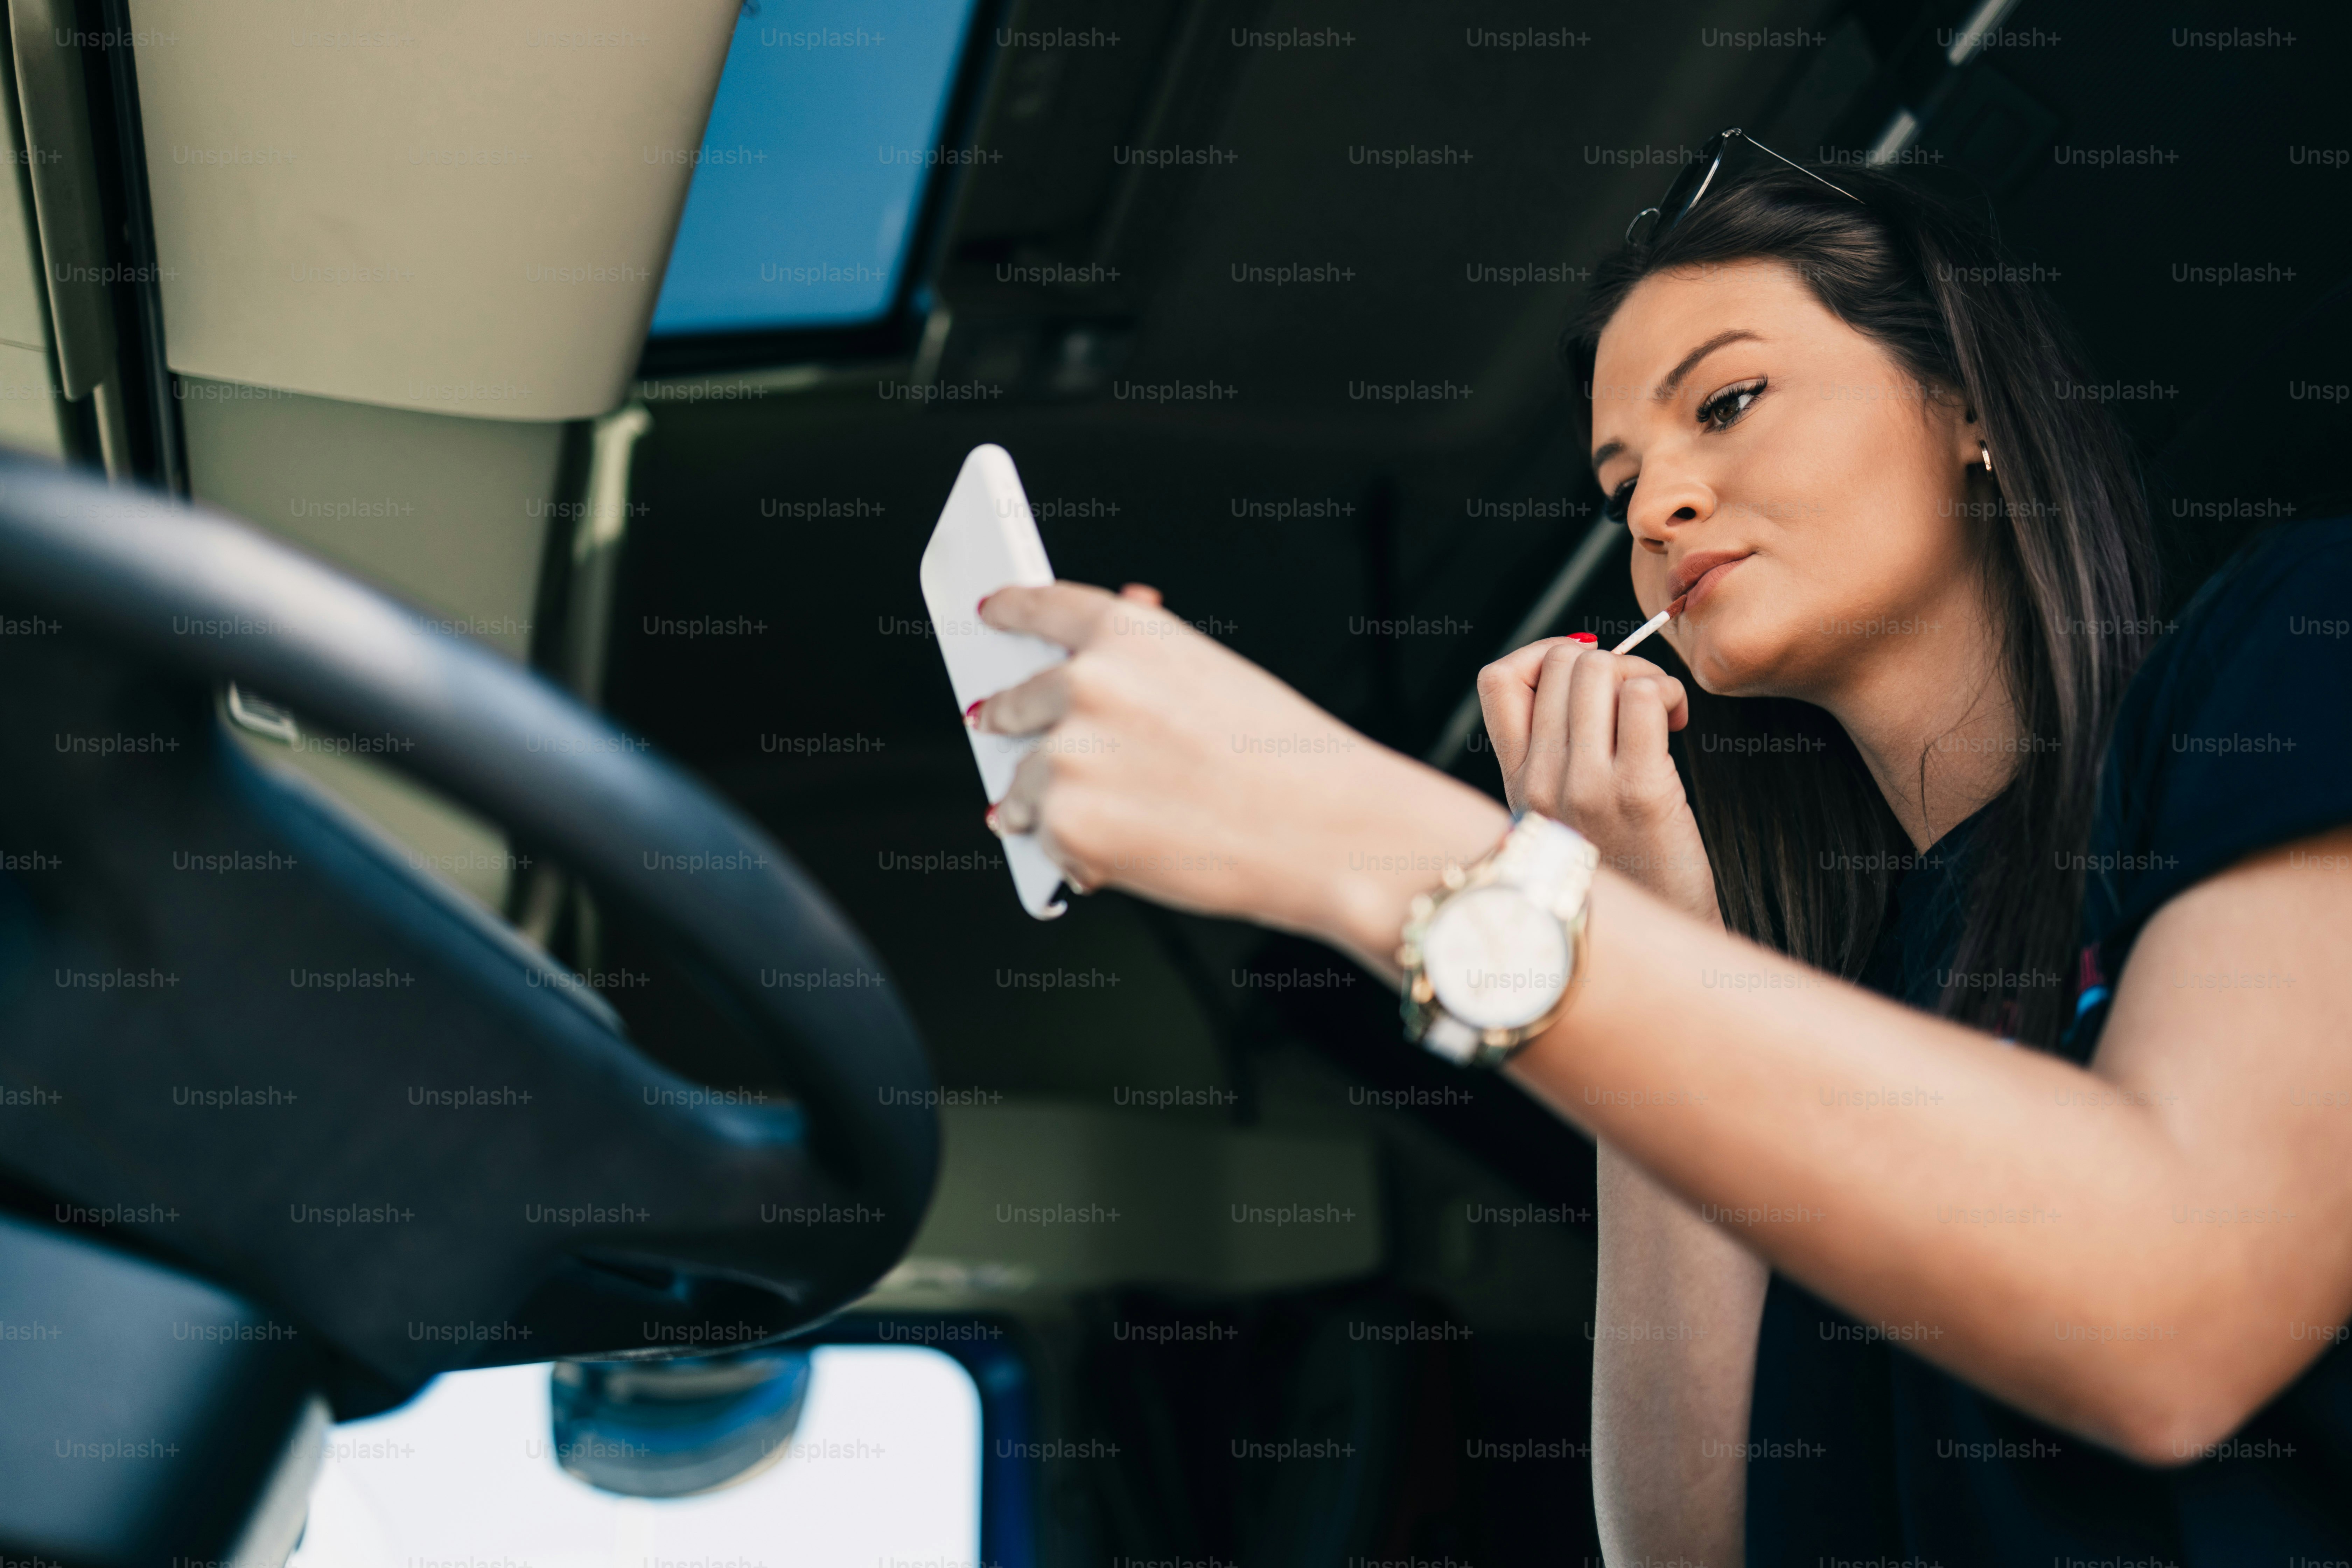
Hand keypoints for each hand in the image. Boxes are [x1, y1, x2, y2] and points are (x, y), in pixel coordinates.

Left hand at [972, 581, 1506, 967]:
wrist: (1330, 831)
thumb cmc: (1289, 762)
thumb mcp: (1216, 682)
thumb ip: (1143, 673)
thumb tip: (1078, 681)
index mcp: (1127, 633)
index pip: (1042, 606)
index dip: (1009, 608)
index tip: (987, 613)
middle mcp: (1086, 683)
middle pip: (1013, 701)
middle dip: (1013, 726)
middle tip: (1037, 751)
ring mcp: (1070, 755)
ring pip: (1021, 783)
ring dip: (1047, 806)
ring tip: (1124, 821)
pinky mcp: (1067, 824)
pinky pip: (1044, 842)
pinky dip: (1076, 856)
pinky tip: (1132, 855)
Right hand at [1476, 639, 1720, 924]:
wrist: (1645, 958)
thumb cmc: (1621, 884)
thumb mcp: (1562, 823)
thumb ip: (1559, 762)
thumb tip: (1584, 681)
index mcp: (1517, 785)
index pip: (1498, 680)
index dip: (1546, 655)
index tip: (1586, 680)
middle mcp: (1539, 782)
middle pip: (1560, 662)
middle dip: (1611, 663)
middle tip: (1639, 701)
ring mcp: (1584, 787)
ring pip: (1598, 669)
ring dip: (1643, 675)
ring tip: (1661, 714)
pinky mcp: (1638, 793)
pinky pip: (1644, 698)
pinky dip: (1668, 694)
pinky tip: (1678, 725)